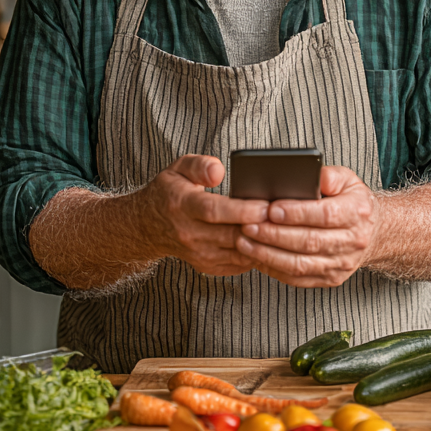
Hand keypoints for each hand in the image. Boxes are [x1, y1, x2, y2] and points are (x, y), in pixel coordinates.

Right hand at [136, 154, 269, 276]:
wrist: (147, 227)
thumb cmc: (169, 193)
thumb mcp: (178, 168)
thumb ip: (199, 165)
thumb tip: (218, 171)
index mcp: (182, 206)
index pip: (214, 211)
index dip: (242, 210)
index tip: (266, 205)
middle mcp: (189, 233)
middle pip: (231, 234)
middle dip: (260, 227)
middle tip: (283, 217)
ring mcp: (198, 254)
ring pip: (238, 253)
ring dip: (261, 243)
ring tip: (280, 229)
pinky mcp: (207, 266)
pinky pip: (238, 264)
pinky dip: (255, 254)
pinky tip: (267, 241)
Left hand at [234, 166, 379, 287]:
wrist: (373, 233)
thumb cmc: (353, 203)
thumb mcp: (348, 180)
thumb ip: (328, 175)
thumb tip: (310, 175)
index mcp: (357, 213)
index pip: (324, 215)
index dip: (296, 213)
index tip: (271, 209)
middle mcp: (352, 242)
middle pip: (308, 241)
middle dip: (274, 234)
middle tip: (249, 225)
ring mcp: (342, 264)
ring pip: (300, 264)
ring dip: (268, 254)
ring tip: (245, 242)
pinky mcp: (330, 279)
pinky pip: (298, 278)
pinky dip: (274, 269)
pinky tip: (257, 257)